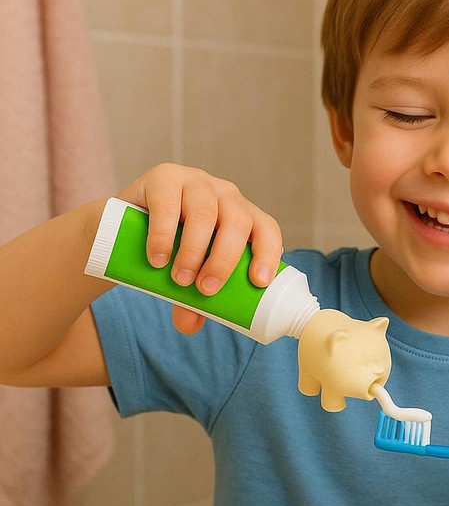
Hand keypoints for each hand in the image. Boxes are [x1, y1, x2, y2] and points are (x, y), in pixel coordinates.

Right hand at [118, 163, 282, 334]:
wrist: (123, 229)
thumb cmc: (171, 252)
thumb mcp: (186, 278)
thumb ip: (191, 301)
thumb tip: (189, 327)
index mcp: (242, 217)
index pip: (267, 229)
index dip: (268, 253)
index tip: (259, 282)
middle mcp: (225, 195)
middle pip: (238, 222)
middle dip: (225, 260)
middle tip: (205, 290)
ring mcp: (196, 182)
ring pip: (205, 213)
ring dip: (194, 251)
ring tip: (179, 279)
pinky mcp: (164, 177)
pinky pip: (169, 203)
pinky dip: (164, 234)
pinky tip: (158, 258)